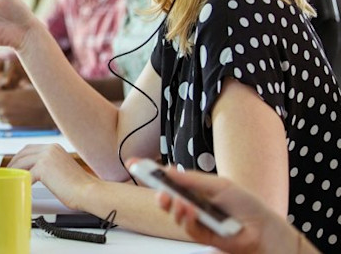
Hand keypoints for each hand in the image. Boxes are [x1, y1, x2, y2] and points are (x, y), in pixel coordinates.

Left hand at [0, 87, 55, 127]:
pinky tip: (19, 111)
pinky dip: (9, 117)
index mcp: (3, 98)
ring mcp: (8, 120)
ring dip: (1, 111)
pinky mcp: (14, 126)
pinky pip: (7, 121)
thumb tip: (1, 86)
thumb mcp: (22, 87)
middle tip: (0, 98)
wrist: (50, 110)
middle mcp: (3, 110)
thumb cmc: (38, 95)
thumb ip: (9, 87)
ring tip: (12, 105)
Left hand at [7, 144, 95, 209]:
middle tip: (8, 172)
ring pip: (22, 163)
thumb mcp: (62, 170)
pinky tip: (20, 188)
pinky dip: (21, 182)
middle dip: (14, 163)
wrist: (89, 192)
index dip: (20, 157)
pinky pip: (26, 175)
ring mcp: (46, 157)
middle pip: (23, 153)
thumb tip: (37, 174)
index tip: (15, 165)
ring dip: (14, 172)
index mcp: (54, 148)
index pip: (31, 148)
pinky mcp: (43, 168)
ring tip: (10, 180)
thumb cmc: (80, 186)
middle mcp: (50, 149)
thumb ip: (50, 167)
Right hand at [147, 161, 306, 253]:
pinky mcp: (202, 236)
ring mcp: (197, 221)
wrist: (265, 228)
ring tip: (181, 203)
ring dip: (175, 208)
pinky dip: (187, 219)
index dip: (150, 172)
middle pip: (167, 198)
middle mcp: (193, 204)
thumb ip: (192, 180)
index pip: (169, 179)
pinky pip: (188, 228)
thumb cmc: (247, 205)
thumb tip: (168, 171)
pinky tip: (192, 212)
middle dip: (159, 193)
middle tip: (158, 190)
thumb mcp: (218, 185)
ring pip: (175, 215)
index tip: (133, 163)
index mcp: (195, 189)